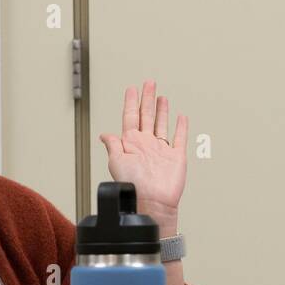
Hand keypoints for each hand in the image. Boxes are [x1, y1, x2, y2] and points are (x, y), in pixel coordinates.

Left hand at [99, 80, 187, 234]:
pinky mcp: (176, 156)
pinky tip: (180, 117)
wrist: (153, 201)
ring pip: (161, 123)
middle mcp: (146, 144)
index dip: (131, 102)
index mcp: (131, 143)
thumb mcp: (116, 162)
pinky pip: (179, 137)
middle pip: (146, 115)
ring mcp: (161, 149)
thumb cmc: (133, 185)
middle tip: (148, 83)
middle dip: (147, 98)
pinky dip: (181, 127)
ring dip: (161, 110)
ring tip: (161, 96)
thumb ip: (113, 145)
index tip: (131, 89)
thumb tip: (104, 134)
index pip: (130, 117)